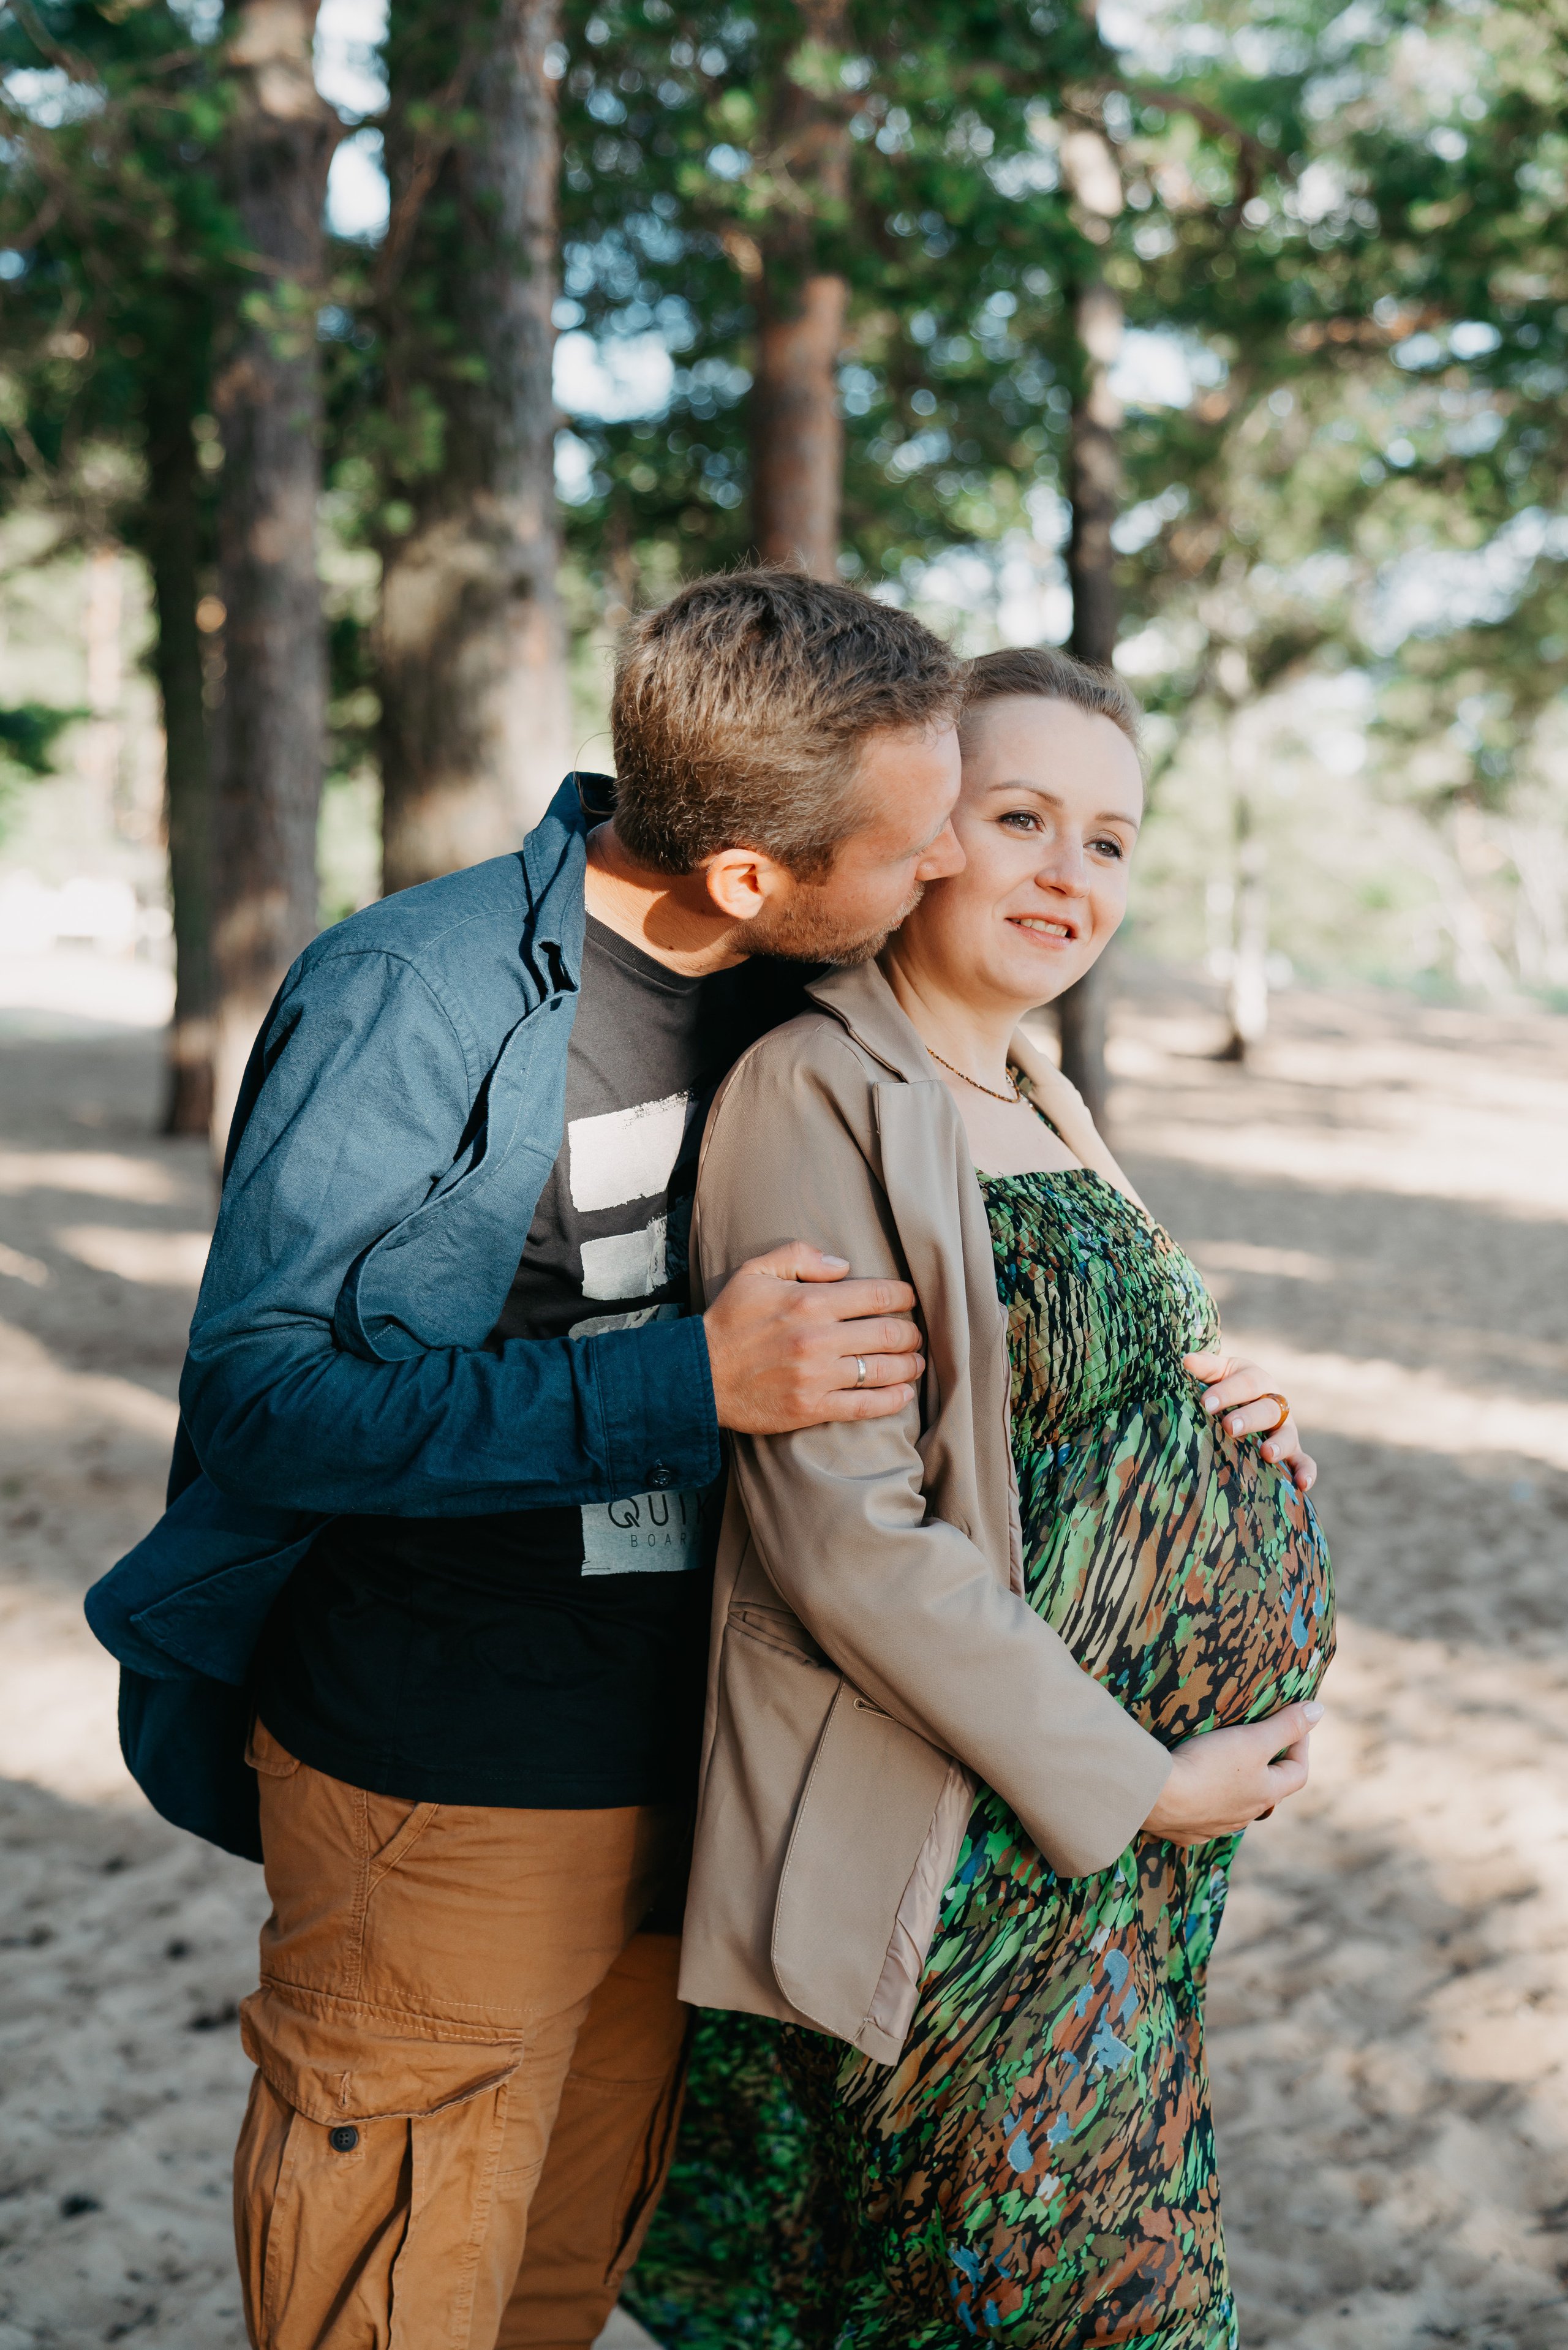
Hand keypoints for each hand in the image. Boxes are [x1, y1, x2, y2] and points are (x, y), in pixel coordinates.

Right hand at [704, 1242, 923, 1434]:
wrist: (698, 1374)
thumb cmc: (729, 1322)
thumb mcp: (755, 1273)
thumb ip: (799, 1256)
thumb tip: (843, 1265)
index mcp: (809, 1302)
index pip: (877, 1296)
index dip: (903, 1297)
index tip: (909, 1299)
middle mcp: (818, 1339)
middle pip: (889, 1334)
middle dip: (911, 1333)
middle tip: (915, 1334)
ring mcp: (816, 1377)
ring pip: (883, 1370)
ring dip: (909, 1366)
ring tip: (915, 1362)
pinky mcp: (811, 1408)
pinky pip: (865, 1405)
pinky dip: (892, 1400)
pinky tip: (904, 1393)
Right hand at [1142, 1700, 1322, 1843]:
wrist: (1158, 1796)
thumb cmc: (1209, 1765)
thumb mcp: (1252, 1739)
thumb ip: (1286, 1725)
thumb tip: (1319, 1711)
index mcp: (1266, 1794)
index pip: (1297, 1772)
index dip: (1301, 1746)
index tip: (1296, 1724)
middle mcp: (1246, 1815)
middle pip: (1268, 1792)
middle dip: (1269, 1769)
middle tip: (1261, 1744)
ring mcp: (1217, 1826)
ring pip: (1237, 1807)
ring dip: (1238, 1788)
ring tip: (1227, 1765)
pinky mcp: (1188, 1831)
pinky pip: (1205, 1817)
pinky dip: (1207, 1803)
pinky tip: (1194, 1791)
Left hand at [1184, 1348, 1315, 1491]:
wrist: (1241, 1402)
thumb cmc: (1224, 1386)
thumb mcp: (1218, 1372)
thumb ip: (1206, 1367)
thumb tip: (1187, 1360)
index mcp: (1256, 1380)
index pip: (1245, 1383)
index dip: (1227, 1392)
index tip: (1206, 1403)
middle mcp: (1274, 1403)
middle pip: (1267, 1409)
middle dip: (1249, 1418)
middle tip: (1229, 1426)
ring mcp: (1285, 1429)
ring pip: (1287, 1435)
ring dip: (1279, 1445)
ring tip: (1267, 1454)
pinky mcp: (1293, 1451)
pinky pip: (1304, 1461)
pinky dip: (1306, 1471)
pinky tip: (1302, 1484)